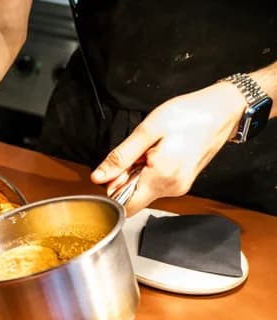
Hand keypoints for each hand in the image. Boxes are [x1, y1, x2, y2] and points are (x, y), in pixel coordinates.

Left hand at [91, 82, 246, 214]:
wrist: (222, 110)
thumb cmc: (189, 115)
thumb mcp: (147, 131)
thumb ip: (121, 157)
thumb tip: (99, 177)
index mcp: (161, 178)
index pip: (125, 206)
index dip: (113, 190)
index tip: (117, 168)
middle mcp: (172, 189)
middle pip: (133, 197)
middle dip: (126, 178)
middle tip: (138, 152)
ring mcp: (179, 186)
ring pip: (144, 189)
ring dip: (139, 172)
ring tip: (153, 149)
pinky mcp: (182, 181)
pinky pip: (157, 183)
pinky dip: (151, 170)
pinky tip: (160, 152)